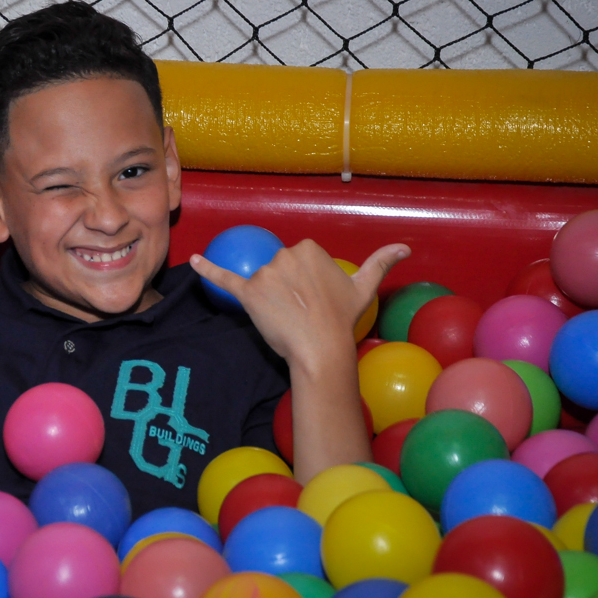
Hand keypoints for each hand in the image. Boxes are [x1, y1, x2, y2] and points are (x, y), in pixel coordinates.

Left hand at [190, 240, 409, 369]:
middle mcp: (284, 254)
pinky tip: (193, 260)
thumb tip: (404, 248)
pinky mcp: (247, 292)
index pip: (296, 259)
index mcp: (308, 248)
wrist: (321, 349)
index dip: (302, 281)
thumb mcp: (363, 288)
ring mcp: (265, 273)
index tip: (312, 299)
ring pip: (260, 281)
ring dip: (268, 297)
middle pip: (277, 268)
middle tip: (299, 311)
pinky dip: (207, 269)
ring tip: (285, 317)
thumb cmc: (342, 319)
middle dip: (284, 288)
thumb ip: (380, 262)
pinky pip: (224, 278)